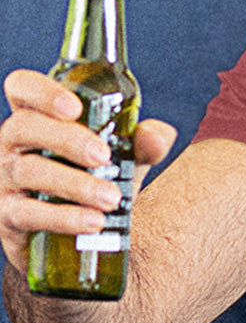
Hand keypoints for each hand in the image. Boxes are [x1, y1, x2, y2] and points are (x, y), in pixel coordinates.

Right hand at [0, 69, 175, 272]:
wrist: (81, 233)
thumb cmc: (98, 179)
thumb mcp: (125, 158)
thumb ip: (143, 143)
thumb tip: (154, 135)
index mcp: (39, 117)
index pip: (22, 88)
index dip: (41, 92)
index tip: (75, 108)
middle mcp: (13, 143)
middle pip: (24, 126)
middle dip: (67, 139)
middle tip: (104, 157)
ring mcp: (5, 178)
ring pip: (28, 171)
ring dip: (75, 184)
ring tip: (112, 199)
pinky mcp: (7, 216)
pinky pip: (26, 213)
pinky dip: (63, 217)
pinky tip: (94, 223)